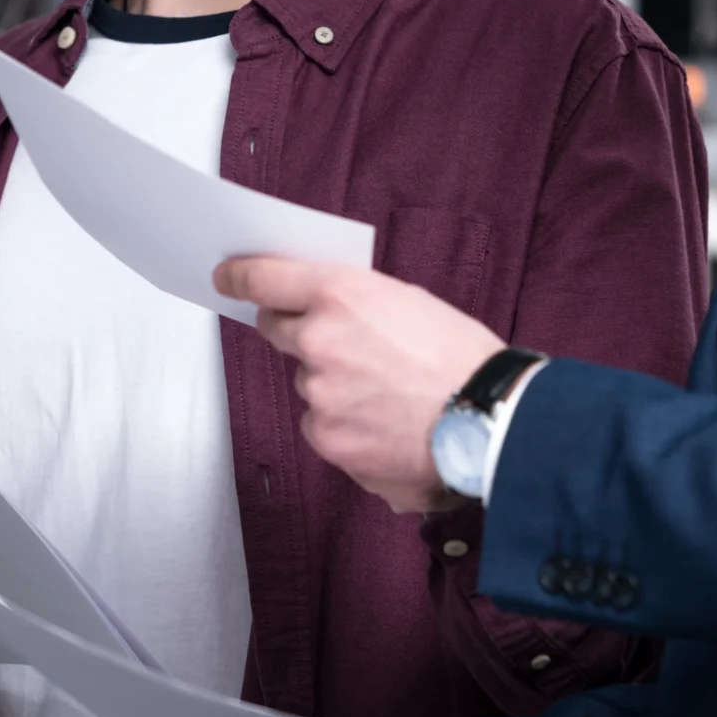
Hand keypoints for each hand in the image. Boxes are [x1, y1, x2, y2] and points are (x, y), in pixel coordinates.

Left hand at [216, 257, 505, 512]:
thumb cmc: (462, 357)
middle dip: (301, 333)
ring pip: (310, 384)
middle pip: (278, 331)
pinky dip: (350, 427)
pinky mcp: (328, 441)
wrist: (491, 420)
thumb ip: (354, 304)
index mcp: (339, 295)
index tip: (225, 276)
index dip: (239, 276)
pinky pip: (325, 427)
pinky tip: (390, 426)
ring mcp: (318, 396)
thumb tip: (323, 313)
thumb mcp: (408, 301)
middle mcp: (318, 343)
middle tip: (343, 344)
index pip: (264, 279)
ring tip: (391, 395)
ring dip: (336, 387)